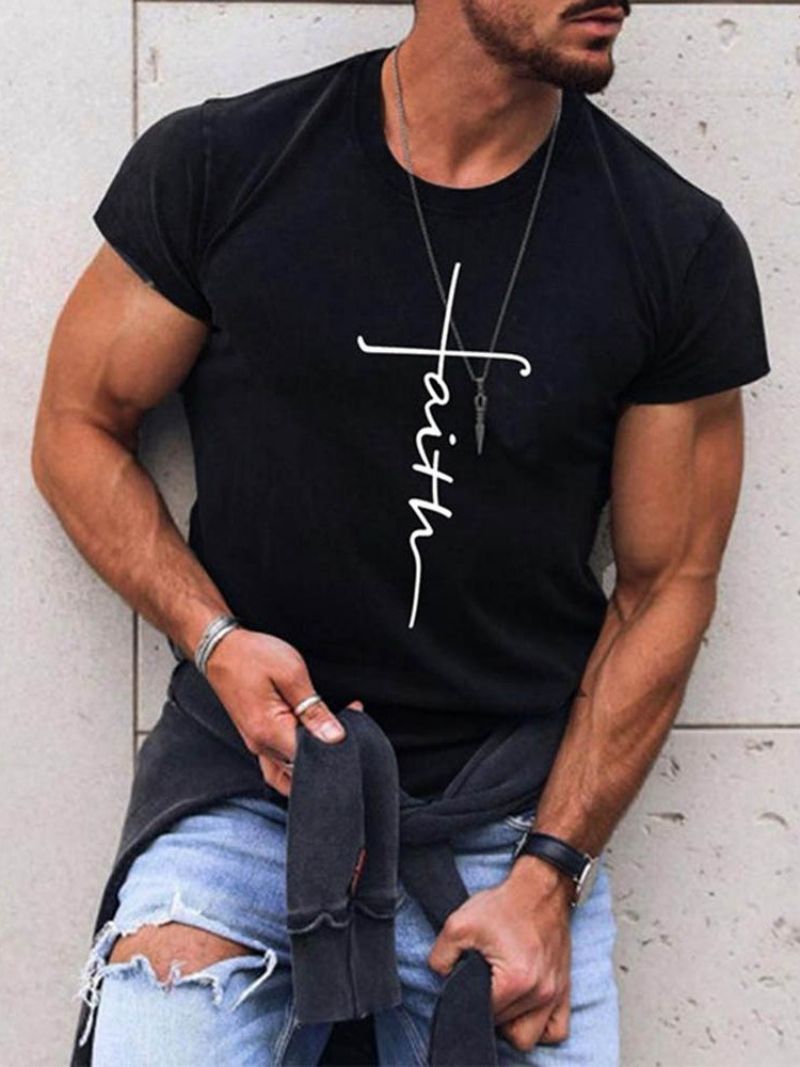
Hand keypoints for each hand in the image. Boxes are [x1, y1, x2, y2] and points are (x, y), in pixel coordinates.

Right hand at [203, 626, 363, 796]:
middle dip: (327, 755)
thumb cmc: (252, 655)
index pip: (311, 759)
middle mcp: (261, 746)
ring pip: (289, 774)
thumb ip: (313, 709)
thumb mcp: (291, 673)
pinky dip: (296, 763)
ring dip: (312, 763)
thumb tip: (335, 737)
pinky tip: (311, 748)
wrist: (220, 648)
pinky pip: (278, 766)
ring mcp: (256, 745)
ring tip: (330, 739)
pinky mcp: (256, 739)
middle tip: (347, 727)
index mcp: (270, 731)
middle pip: (301, 770)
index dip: (336, 748)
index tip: (354, 725)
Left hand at [427, 859, 573, 1051]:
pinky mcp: (565, 991)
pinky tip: (524, 1008)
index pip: (483, 1014)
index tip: (470, 978)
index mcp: (515, 980)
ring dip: (512, 1024)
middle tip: (484, 981)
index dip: (470, 1000)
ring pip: (527, 1037)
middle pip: (504, 1027)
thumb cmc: (504, 905)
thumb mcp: (459, 923)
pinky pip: (555, 1030)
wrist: (540, 889)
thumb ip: (441, 956)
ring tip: (502, 998)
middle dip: (489, 1009)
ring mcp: (556, 994)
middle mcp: (540, 993)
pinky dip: (539, 1026)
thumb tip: (442, 978)